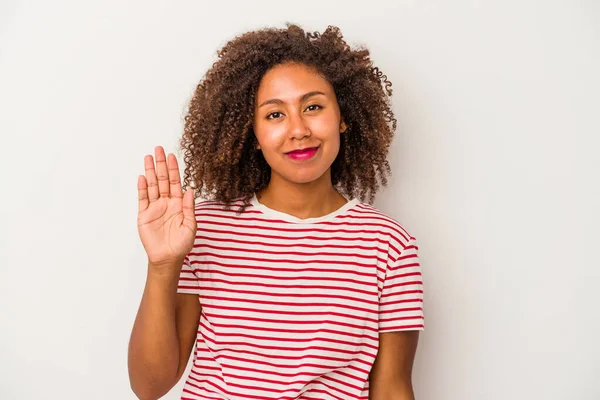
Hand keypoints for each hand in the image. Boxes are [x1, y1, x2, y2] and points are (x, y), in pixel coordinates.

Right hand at [137, 146, 196, 273]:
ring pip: (152, 185)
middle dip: (161, 164)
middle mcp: (166, 203)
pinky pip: (143, 199)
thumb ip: (190, 207)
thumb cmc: (182, 244)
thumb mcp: (190, 225)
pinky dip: (142, 188)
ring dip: (150, 172)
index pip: (175, 182)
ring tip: (148, 157)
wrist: (168, 258)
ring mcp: (154, 208)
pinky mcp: (144, 215)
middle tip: (158, 149)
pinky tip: (142, 177)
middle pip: (162, 180)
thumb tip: (190, 190)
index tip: (172, 155)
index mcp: (179, 204)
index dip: (174, 169)